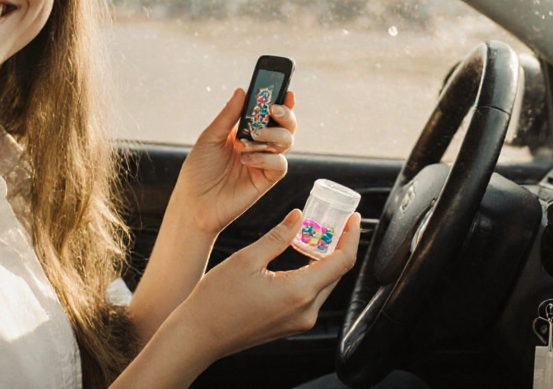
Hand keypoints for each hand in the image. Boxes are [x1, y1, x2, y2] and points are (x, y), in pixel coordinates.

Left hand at [170, 88, 296, 236]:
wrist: (194, 203)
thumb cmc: (199, 170)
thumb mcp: (210, 137)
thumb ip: (229, 116)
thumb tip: (242, 91)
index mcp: (245, 132)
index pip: (269, 114)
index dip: (281, 102)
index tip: (287, 91)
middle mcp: (259, 145)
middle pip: (285, 126)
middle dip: (285, 115)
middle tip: (273, 110)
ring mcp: (264, 162)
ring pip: (286, 142)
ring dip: (273, 134)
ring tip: (250, 138)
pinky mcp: (266, 180)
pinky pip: (280, 164)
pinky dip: (266, 158)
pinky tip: (246, 159)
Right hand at [175, 209, 360, 359]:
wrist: (199, 336)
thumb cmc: (216, 301)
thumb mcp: (247, 259)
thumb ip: (279, 237)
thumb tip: (299, 216)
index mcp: (299, 293)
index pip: (342, 261)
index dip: (350, 236)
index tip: (353, 218)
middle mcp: (306, 311)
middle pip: (336, 273)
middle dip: (339, 245)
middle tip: (334, 221)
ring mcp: (299, 321)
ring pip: (324, 284)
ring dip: (325, 260)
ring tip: (317, 235)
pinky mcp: (291, 325)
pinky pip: (311, 296)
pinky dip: (312, 274)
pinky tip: (302, 258)